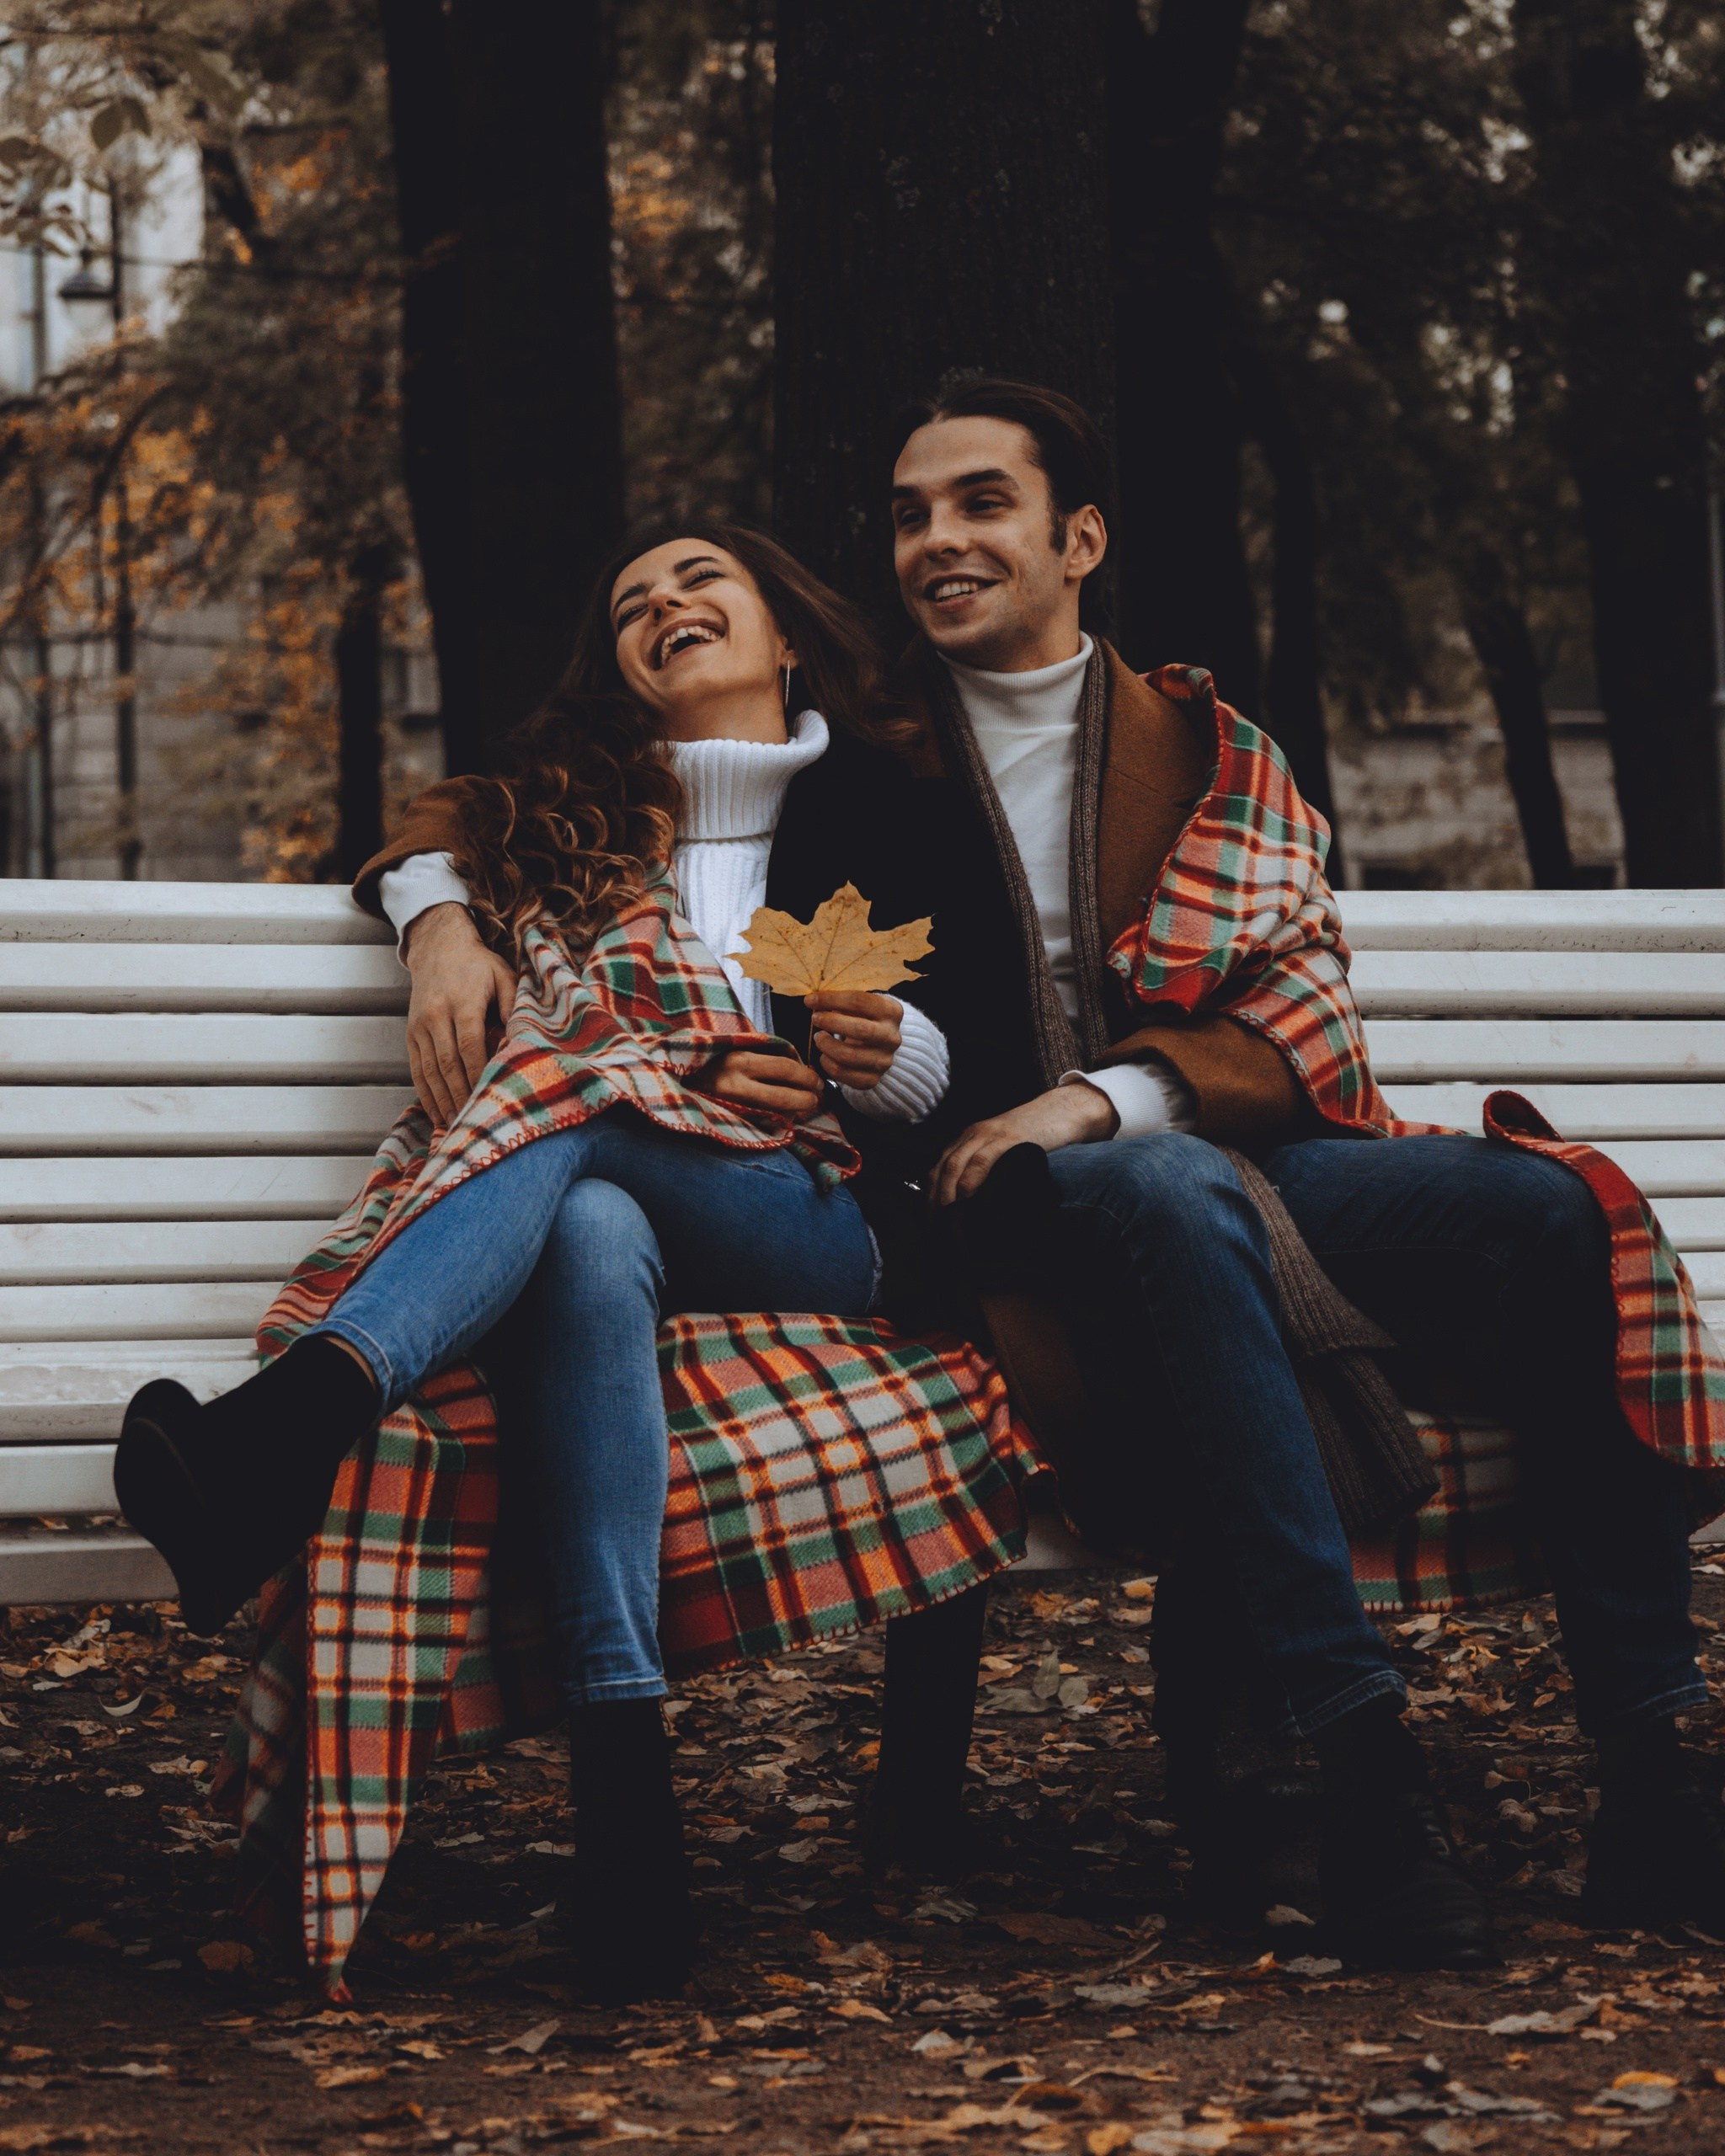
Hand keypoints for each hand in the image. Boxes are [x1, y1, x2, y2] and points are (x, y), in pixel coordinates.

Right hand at [403, 902, 518, 1125]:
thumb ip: (515, 1006)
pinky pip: (417, 1069)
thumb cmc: (478, 964)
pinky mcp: (411, 1034)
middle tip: (475, 1122)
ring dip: (442, 1101)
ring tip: (456, 1126)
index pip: (470, 1045)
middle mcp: (436, 1016)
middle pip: (448, 1063)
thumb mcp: (504, 976)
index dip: (479, 1073)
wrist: (438, 946)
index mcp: (462, 1002)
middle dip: (461, 1095)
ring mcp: (419, 1026)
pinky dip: (426, 1094)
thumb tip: (525, 1039)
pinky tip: (437, 1114)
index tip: (490, 1096)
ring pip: (430, 1070)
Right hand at [707, 1047, 825, 1122]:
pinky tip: (786, 1116)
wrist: (677, 1082)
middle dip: (808, 1098)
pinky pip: (763, 1125)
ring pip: (776, 1115)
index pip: (785, 1067)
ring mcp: (731, 1108)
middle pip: (785, 1095)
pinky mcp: (729, 1124)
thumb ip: (766, 1055)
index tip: (817, 1080)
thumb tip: (802, 1067)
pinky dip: (780, 1122)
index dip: (807, 1075)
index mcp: (738, 1061)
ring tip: (805, 1107)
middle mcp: (734, 1085)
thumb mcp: (736, 1050)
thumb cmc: (712, 1063)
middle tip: (817, 1098)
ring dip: (797, 1113)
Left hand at [807, 989, 901, 1090]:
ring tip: (819, 1038)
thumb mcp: (859, 1005)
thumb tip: (813, 1002)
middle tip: (815, 1019)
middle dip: (831, 1023)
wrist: (881, 1046)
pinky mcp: (873, 1079)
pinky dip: (828, 1064)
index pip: (859, 1001)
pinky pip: (843, 1074)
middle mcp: (891, 1037)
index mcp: (891, 1011)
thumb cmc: (863, 1019)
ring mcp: (884, 1061)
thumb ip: (839, 1002)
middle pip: (860, 1030)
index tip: (810, 1000)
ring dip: (826, 1045)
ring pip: (849, 1056)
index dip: (831, 999)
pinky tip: (824, 1056)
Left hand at [932, 1082, 1117, 1207]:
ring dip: (950, 1194)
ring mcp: (990, 1134)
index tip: (933, 1218)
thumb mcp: (1005, 1151)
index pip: (939, 1167)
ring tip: (950, 1218)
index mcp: (970, 1138)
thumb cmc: (1038, 1137)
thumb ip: (990, 1171)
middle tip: (938, 1225)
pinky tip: (970, 1200)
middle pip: (943, 1168)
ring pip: (956, 1165)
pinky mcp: (1008, 1138)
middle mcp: (974, 1134)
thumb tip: (979, 1205)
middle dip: (937, 1199)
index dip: (932, 1194)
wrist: (1064, 1111)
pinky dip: (972, 1182)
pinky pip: (982, 1160)